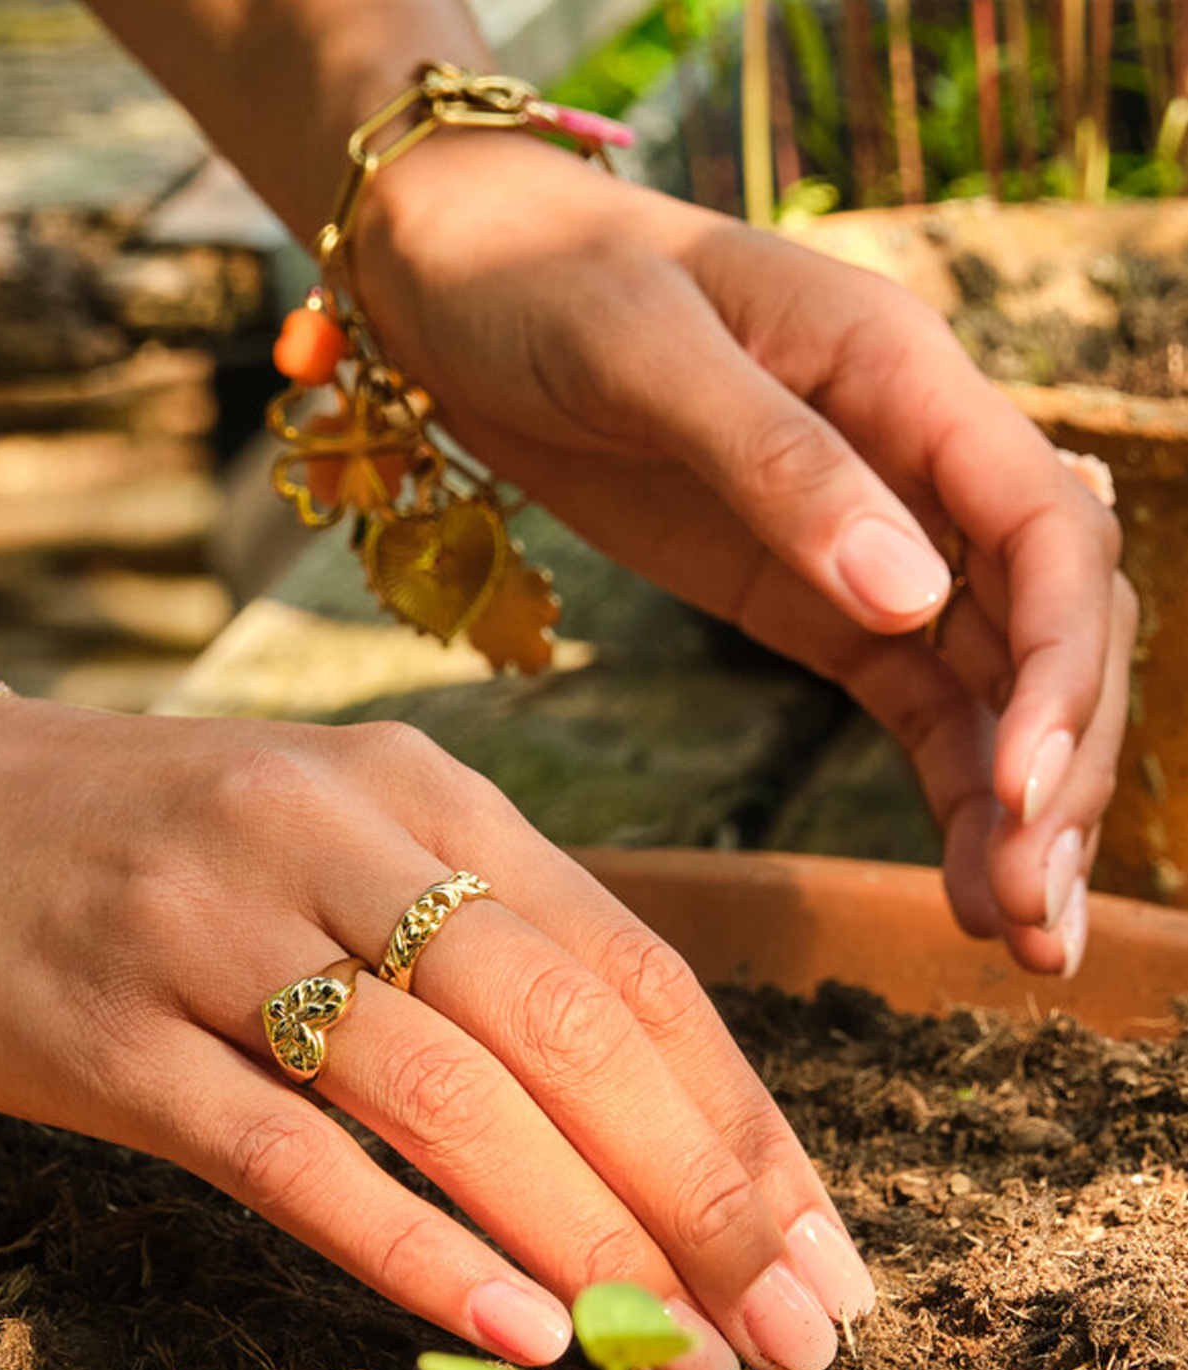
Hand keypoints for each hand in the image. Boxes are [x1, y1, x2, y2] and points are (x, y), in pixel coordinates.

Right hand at [0, 699, 873, 1369]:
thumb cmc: (146, 846)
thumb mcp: (333, 841)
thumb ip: (478, 951)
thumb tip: (652, 1128)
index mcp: (422, 792)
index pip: (635, 967)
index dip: (748, 1122)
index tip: (829, 1251)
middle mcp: (336, 835)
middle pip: (573, 1032)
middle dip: (710, 1199)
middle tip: (805, 1337)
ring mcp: (218, 928)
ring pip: (450, 1100)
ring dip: (593, 1246)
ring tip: (688, 1364)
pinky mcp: (112, 1033)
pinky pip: (292, 1155)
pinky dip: (417, 1249)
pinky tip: (514, 1328)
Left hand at [354, 134, 1132, 975]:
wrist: (456, 285)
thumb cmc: (543, 282)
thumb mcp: (645, 353)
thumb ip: (777, 465)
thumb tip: (910, 595)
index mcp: (904, 373)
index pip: (1045, 529)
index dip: (1061, 662)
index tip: (1023, 789)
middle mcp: (917, 460)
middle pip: (1045, 626)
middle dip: (1057, 769)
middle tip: (1032, 916)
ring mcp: (874, 540)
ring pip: (998, 683)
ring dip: (1021, 808)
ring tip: (1022, 939)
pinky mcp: (817, 601)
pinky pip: (919, 705)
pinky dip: (952, 795)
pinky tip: (964, 889)